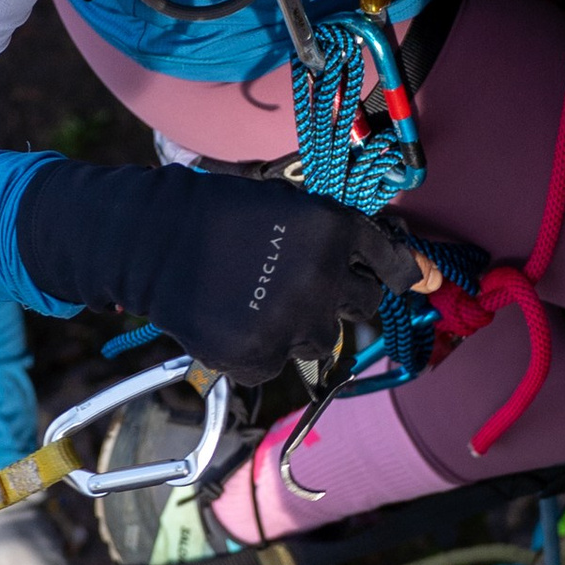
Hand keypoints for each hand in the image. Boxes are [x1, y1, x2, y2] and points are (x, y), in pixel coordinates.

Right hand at [14, 158, 422, 385]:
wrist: (151, 241)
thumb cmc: (220, 212)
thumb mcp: (287, 201)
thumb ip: (337, 232)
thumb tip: (404, 268)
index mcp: (336, 230)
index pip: (391, 262)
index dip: (400, 271)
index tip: (413, 281)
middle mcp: (324, 279)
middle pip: (363, 306)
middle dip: (340, 296)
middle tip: (301, 282)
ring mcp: (293, 324)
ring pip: (321, 339)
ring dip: (299, 326)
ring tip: (257, 299)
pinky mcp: (261, 358)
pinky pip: (277, 363)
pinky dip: (259, 350)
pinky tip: (233, 319)